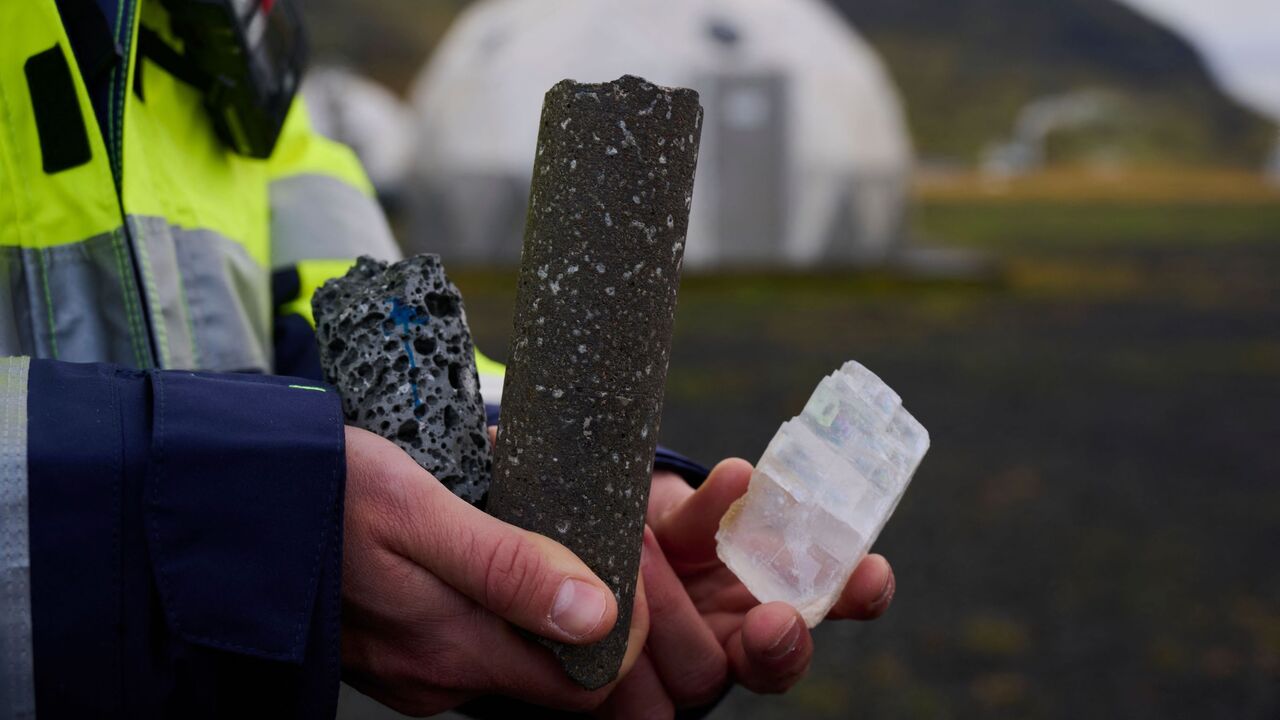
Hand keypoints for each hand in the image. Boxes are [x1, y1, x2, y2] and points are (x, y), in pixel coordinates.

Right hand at [340, 427, 647, 714]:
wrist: (213, 502)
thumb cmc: (315, 491)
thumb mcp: (417, 507)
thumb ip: (507, 565)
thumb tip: (598, 614)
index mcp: (451, 649)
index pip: (585, 684)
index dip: (625, 629)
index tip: (627, 559)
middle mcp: (436, 676)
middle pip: (552, 667)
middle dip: (587, 603)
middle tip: (590, 523)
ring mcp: (412, 667)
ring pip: (512, 645)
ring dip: (538, 590)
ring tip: (536, 514)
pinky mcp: (392, 648)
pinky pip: (470, 630)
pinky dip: (494, 589)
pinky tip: (485, 530)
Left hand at [596, 460, 895, 716]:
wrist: (604, 553)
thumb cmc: (659, 532)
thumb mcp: (685, 512)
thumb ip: (712, 505)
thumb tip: (739, 479)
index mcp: (779, 593)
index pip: (839, 601)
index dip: (860, 593)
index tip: (872, 573)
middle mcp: (742, 643)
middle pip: (773, 666)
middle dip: (779, 646)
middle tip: (774, 618)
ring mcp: (691, 669)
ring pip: (699, 673)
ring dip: (672, 614)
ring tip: (642, 549)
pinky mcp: (637, 693)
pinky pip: (638, 691)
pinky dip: (626, 654)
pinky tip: (619, 591)